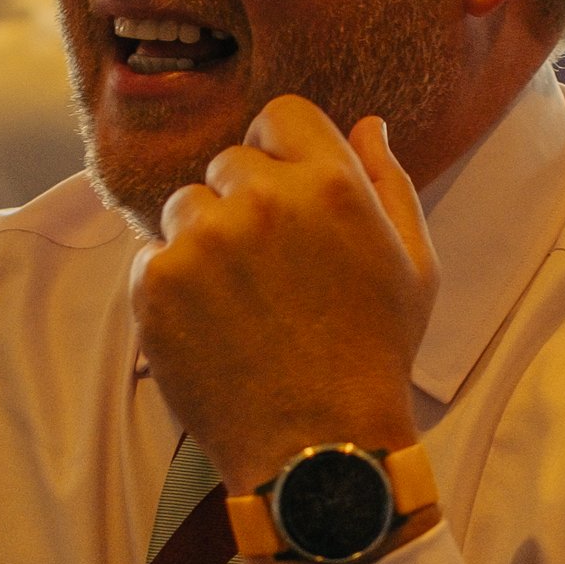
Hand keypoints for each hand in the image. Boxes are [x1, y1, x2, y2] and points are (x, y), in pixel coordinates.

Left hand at [129, 98, 436, 510]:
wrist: (318, 447)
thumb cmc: (374, 356)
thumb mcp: (412, 265)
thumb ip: (388, 184)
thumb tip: (366, 125)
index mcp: (330, 183)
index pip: (279, 116)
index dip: (281, 155)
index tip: (286, 203)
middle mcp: (262, 199)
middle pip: (228, 164)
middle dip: (242, 205)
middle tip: (268, 273)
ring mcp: (203, 240)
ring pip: (184, 208)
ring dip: (203, 244)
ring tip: (240, 306)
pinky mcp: (156, 282)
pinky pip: (152, 258)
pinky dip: (172, 289)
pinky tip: (212, 330)